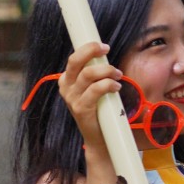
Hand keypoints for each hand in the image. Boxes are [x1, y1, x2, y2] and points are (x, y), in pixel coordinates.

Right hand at [57, 41, 122, 166]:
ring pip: (88, 74)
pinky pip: (95, 90)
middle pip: (75, 61)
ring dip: (106, 70)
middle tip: (107, 49)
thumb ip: (96, 73)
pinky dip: (108, 85)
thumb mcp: (94, 87)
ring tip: (117, 74)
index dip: (86, 48)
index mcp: (67, 79)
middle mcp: (66, 87)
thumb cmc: (99, 109)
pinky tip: (116, 87)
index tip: (102, 45)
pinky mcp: (80, 109)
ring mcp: (71, 99)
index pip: (74, 58)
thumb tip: (105, 55)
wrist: (99, 138)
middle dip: (92, 51)